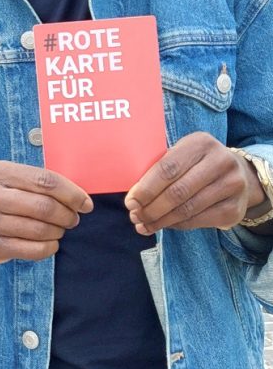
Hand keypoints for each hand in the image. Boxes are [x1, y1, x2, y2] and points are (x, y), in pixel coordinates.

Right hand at [0, 162, 92, 265]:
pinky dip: (48, 248)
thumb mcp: (0, 173)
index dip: (71, 193)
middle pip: (44, 207)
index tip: (85, 202)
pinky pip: (30, 251)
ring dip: (59, 231)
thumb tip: (75, 194)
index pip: (44, 181)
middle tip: (73, 218)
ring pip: (39, 231)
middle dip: (67, 215)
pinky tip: (50, 242)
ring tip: (60, 229)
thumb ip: (32, 179)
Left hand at [125, 133, 261, 234]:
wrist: (238, 174)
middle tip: (135, 217)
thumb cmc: (197, 164)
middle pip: (178, 192)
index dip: (146, 188)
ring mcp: (232, 186)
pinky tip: (163, 225)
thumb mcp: (182, 155)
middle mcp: (221, 162)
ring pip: (187, 210)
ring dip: (161, 221)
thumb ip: (160, 169)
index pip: (168, 168)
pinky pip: (198, 221)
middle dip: (151, 208)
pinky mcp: (235, 209)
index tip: (130, 202)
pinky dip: (176, 225)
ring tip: (144, 225)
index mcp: (201, 143)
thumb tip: (133, 198)